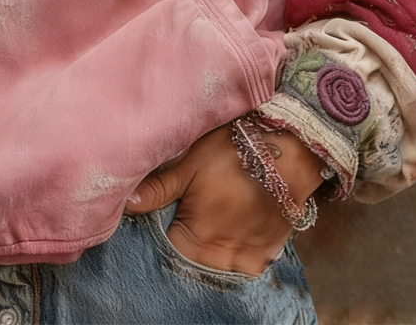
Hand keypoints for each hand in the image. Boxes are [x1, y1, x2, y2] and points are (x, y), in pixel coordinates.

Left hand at [125, 124, 322, 275]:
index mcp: (195, 240)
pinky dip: (237, 248)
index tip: (169, 214)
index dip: (164, 231)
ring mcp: (247, 259)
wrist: (288, 152)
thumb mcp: (189, 165)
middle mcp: (221, 258)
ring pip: (219, 262)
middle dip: (189, 240)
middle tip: (195, 211)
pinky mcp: (268, 253)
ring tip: (216, 216)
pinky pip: (245, 261)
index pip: (168, 249)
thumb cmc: (232, 154)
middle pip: (194, 259)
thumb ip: (158, 189)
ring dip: (213, 247)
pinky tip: (235, 223)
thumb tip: (127, 204)